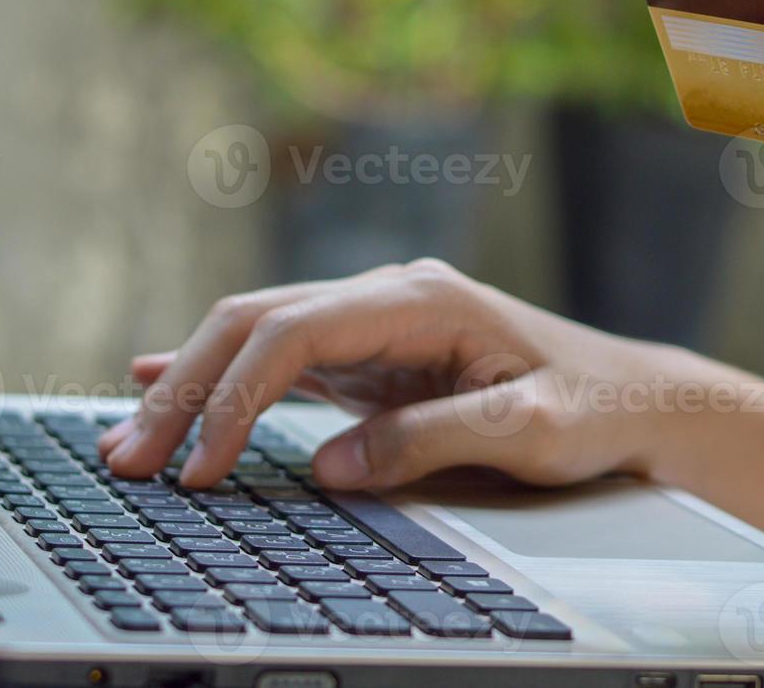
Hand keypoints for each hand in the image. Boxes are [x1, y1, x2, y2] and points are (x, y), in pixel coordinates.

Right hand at [97, 261, 763, 522]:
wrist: (635, 399)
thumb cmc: (594, 408)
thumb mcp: (530, 429)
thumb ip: (433, 437)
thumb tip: (328, 464)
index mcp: (421, 298)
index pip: (296, 334)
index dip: (235, 397)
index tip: (199, 466)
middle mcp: (388, 297)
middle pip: (257, 325)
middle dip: (187, 388)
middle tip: (128, 459)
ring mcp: (378, 324)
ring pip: (258, 338)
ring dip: (192, 387)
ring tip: (128, 441)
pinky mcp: (376, 358)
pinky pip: (282, 360)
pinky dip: (223, 377)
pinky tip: (166, 380)